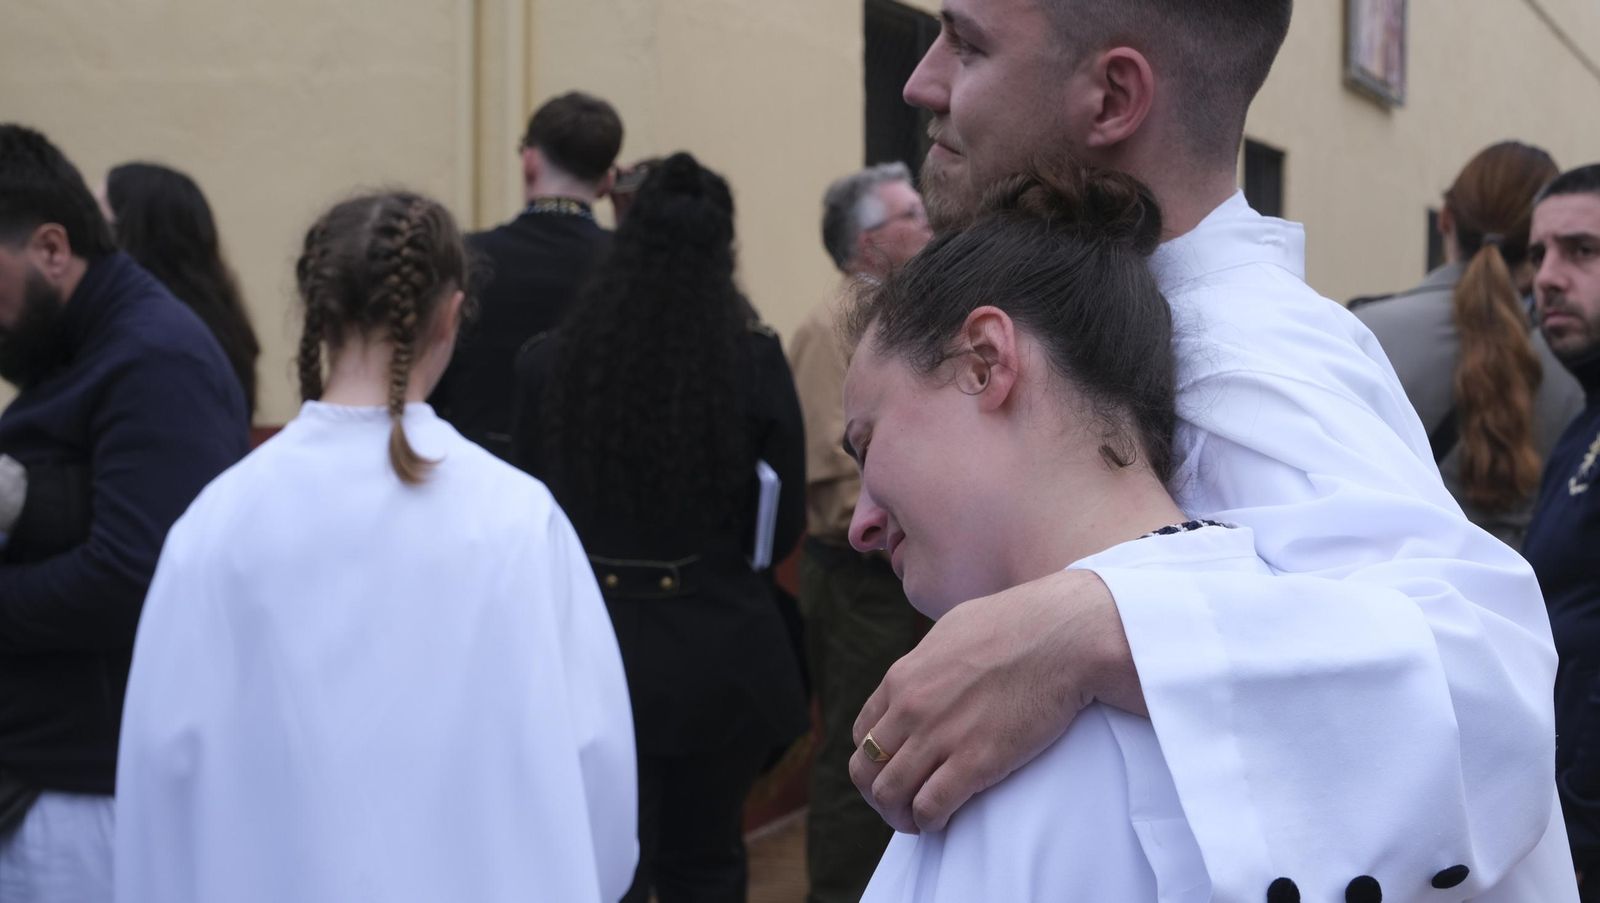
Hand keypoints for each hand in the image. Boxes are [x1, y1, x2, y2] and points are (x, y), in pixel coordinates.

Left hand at [850, 568, 1142, 832]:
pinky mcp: (974, 761)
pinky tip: (942, 821)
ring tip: (918, 820)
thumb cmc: (1019, 625)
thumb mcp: (954, 631)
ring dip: (899, 815)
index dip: (875, 760)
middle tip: (901, 804)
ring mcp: (939, 736)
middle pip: (866, 770)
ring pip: (889, 794)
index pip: (863, 733)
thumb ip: (931, 660)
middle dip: (878, 794)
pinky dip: (928, 822)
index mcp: (903, 678)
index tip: (896, 770)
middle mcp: (910, 709)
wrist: (1063, 636)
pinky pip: (929, 807)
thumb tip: (929, 671)